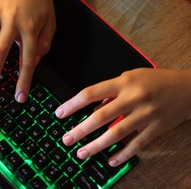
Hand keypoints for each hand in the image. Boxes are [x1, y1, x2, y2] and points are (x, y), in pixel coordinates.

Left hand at [55, 68, 190, 166]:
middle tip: (66, 139)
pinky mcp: (156, 128)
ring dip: (96, 145)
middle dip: (80, 129)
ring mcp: (145, 115)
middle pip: (100, 116)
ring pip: (116, 133)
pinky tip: (111, 160)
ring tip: (82, 153)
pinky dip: (123, 154)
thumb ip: (111, 90)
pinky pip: (136, 144)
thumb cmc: (155, 80)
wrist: (187, 89)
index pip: (91, 93)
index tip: (59, 113)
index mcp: (123, 83)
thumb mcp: (130, 76)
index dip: (72, 104)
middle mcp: (133, 98)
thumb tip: (92, 105)